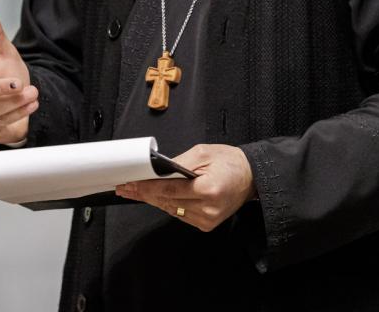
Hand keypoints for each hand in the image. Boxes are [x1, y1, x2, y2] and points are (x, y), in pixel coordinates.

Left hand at [115, 144, 256, 231]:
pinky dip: (169, 205)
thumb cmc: (229, 162)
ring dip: (155, 200)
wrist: (251, 177)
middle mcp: (207, 207)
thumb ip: (179, 163)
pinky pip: (180, 215)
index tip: (131, 184)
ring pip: (171, 210)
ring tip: (138, 192)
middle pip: (167, 202)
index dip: (147, 187)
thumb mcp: (203, 153)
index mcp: (208, 188)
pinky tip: (160, 197)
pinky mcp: (207, 224)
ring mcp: (207, 219)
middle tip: (126, 189)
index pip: (169, 189)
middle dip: (145, 194)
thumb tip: (157, 171)